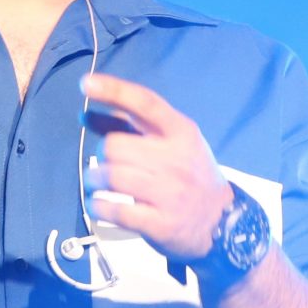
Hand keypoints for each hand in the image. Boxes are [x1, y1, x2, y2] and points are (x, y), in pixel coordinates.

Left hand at [80, 73, 233, 262]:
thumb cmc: (188, 174)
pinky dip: (98, 206)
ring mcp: (170, 193)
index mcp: (181, 132)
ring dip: (93, 180)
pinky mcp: (161, 223)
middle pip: (114, 145)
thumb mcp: (171, 143)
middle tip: (107, 163)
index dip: (114, 91)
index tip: (86, 84)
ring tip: (97, 184)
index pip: (145, 103)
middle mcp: (177, 159)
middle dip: (102, 154)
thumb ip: (129, 127)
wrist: (223, 221)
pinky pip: (114, 210)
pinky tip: (99, 205)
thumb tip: (85, 116)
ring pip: (110, 176)